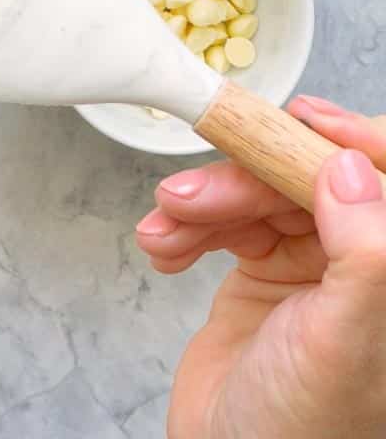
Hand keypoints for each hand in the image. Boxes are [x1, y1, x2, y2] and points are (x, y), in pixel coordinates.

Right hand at [136, 96, 385, 438]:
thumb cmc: (302, 432)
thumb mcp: (344, 345)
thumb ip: (364, 255)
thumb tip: (350, 168)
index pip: (385, 177)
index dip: (352, 140)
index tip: (301, 119)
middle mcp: (360, 263)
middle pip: (305, 178)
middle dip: (241, 180)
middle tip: (189, 193)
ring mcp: (313, 266)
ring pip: (256, 194)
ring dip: (202, 204)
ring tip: (166, 227)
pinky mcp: (264, 271)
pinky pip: (222, 220)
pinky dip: (185, 227)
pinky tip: (164, 247)